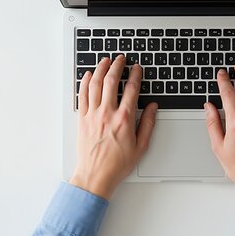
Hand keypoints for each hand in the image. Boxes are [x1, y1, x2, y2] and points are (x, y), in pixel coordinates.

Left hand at [70, 55, 157, 199]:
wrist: (95, 176)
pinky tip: (89, 75)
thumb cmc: (117, 164)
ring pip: (96, 84)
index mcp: (124, 119)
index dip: (136, 75)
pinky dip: (85, 82)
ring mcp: (93, 115)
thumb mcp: (141, 146)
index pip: (132, 89)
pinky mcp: (82, 119)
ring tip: (105, 61)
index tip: (137, 69)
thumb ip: (147, 124)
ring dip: (101, 69)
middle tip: (121, 59)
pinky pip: (82, 95)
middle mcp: (107, 114)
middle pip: (112, 81)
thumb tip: (152, 107)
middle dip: (117, 66)